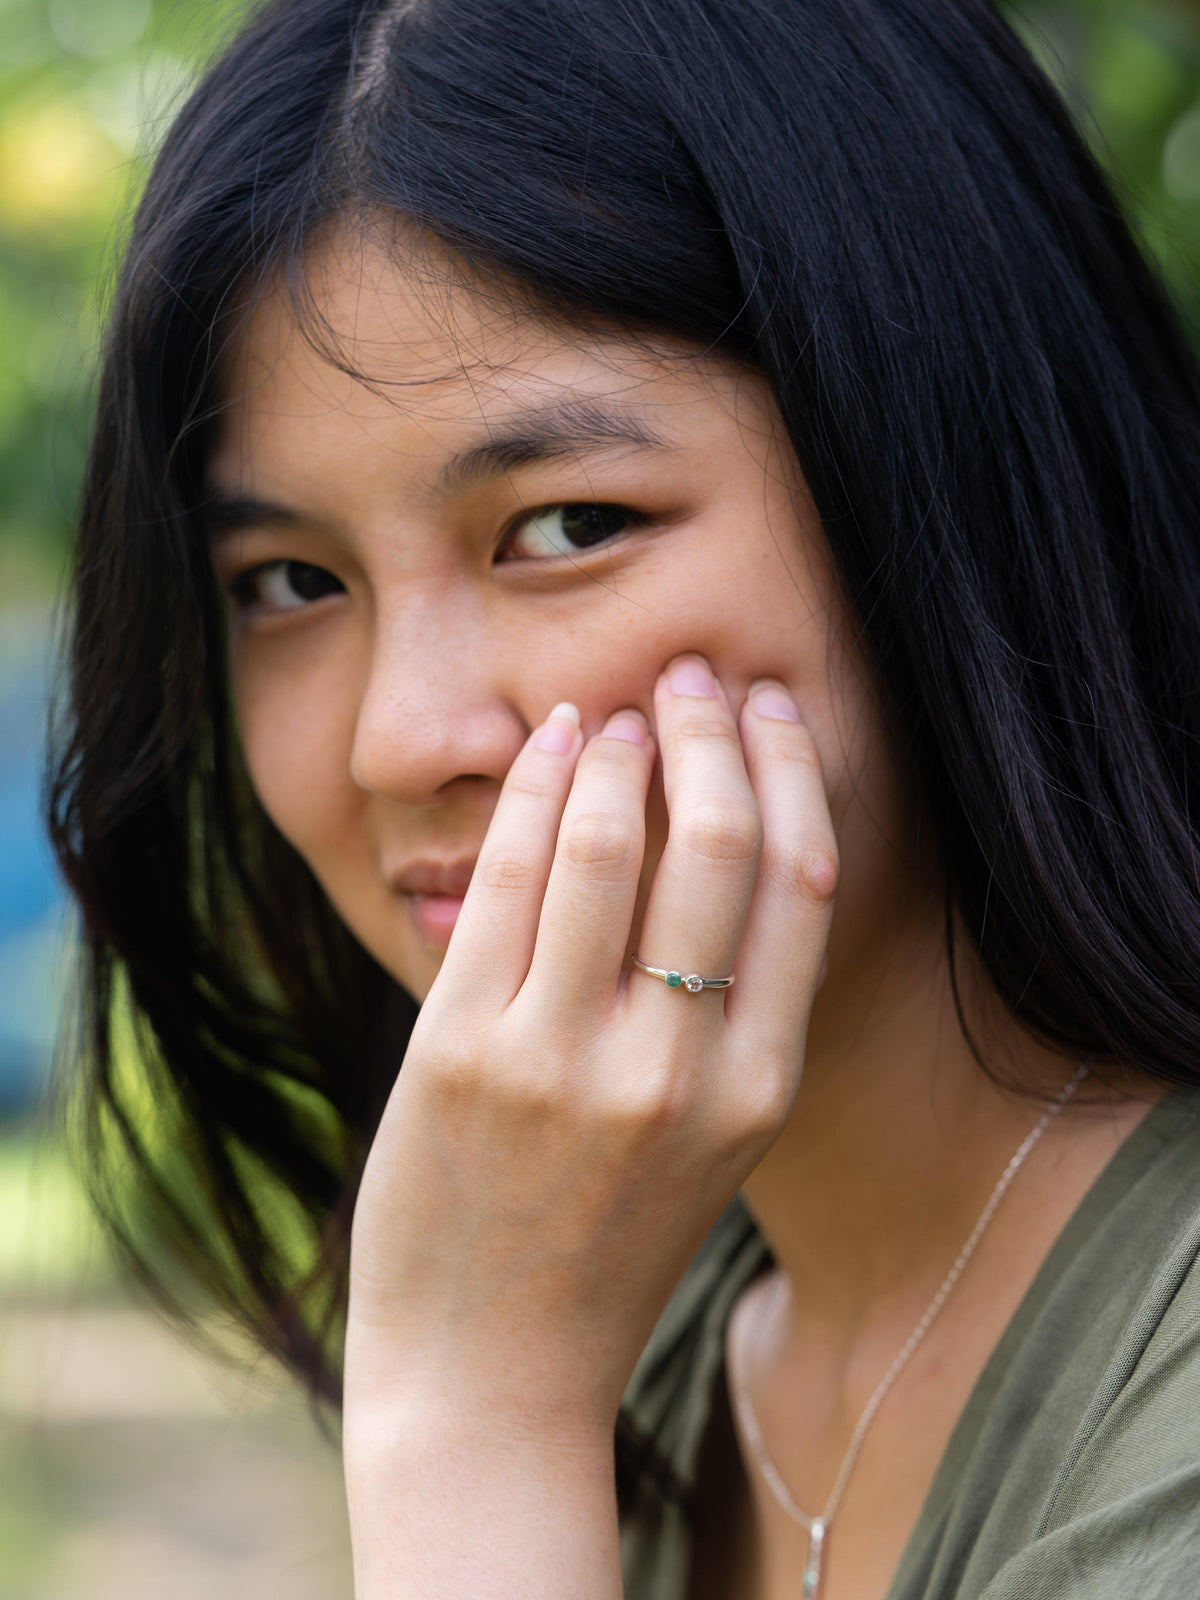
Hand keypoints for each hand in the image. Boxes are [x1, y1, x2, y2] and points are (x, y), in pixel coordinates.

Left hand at [342, 656, 836, 1594]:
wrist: (492, 1372)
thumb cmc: (605, 1245)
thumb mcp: (710, 1142)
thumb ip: (730, 1011)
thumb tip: (719, 831)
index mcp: (759, 1088)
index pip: (802, 878)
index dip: (790, 768)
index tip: (771, 708)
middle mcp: (678, 1068)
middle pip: (719, 839)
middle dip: (710, 729)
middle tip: (694, 676)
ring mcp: (565, 1058)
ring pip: (612, 839)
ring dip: (617, 744)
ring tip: (616, 708)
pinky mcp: (462, 1049)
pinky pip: (509, 877)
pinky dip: (534, 787)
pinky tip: (547, 744)